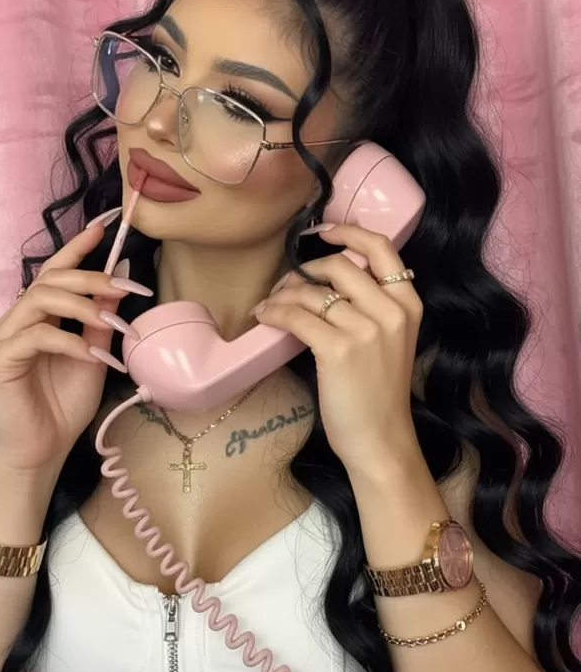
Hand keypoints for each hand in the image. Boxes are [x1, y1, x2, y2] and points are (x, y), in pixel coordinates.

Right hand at [0, 221, 151, 478]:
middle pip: (51, 280)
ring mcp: (5, 337)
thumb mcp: (95, 354)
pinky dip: (69, 340)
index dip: (77, 248)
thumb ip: (103, 319)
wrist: (43, 451)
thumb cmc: (65, 405)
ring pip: (41, 300)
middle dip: (92, 278)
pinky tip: (92, 354)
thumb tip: (122, 278)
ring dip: (83, 306)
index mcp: (39, 316)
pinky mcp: (0, 359)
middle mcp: (18, 320)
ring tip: (112, 324)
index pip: (56, 272)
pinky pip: (36, 336)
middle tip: (126, 286)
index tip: (105, 228)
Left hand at [250, 224, 423, 478]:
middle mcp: (390, 311)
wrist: (381, 439)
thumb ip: (373, 306)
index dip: (349, 231)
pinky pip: (296, 316)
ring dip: (283, 294)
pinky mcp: (338, 349)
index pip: (381, 248)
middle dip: (305, 269)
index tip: (322, 232)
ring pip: (312, 292)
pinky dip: (274, 312)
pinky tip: (265, 317)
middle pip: (339, 265)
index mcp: (408, 304)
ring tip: (270, 305)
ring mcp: (365, 329)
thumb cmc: (379, 393)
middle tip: (286, 283)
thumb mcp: (391, 340)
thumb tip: (325, 280)